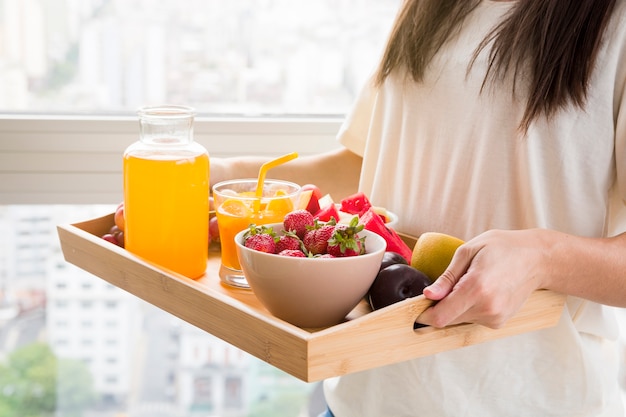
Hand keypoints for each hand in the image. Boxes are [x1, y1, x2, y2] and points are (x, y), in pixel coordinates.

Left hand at [417, 229, 548, 328]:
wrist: (538, 258)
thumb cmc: (504, 248)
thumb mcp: (469, 251)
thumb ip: (447, 277)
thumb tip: (429, 295)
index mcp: (476, 288)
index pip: (440, 317)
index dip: (425, 314)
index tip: (419, 304)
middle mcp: (487, 308)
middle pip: (448, 319)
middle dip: (441, 306)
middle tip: (449, 284)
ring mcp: (496, 317)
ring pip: (460, 320)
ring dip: (457, 307)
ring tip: (472, 283)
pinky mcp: (500, 322)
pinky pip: (474, 319)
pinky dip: (470, 308)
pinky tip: (482, 291)